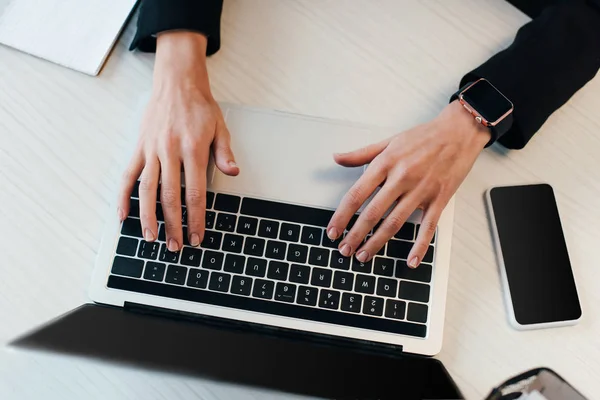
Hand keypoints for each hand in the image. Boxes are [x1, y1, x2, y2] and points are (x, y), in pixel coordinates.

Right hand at [118, 32, 238, 250]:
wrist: (177, 83)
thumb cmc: (200, 107)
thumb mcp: (220, 127)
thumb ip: (225, 153)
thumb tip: (233, 173)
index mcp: (193, 149)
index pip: (195, 192)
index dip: (196, 218)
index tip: (198, 236)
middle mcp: (170, 151)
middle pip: (170, 196)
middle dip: (173, 225)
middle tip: (176, 247)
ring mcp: (152, 150)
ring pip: (146, 190)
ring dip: (148, 217)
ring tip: (151, 238)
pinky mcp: (139, 148)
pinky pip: (128, 175)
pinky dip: (123, 197)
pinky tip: (123, 216)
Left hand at [327, 100, 490, 267]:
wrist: (459, 132)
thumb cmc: (424, 137)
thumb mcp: (389, 141)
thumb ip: (361, 154)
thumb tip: (337, 157)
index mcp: (386, 164)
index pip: (357, 194)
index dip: (342, 215)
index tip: (333, 230)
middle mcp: (401, 178)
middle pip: (373, 213)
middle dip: (355, 235)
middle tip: (345, 249)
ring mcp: (421, 190)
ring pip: (395, 223)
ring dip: (377, 242)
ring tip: (364, 255)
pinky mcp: (439, 199)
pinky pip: (427, 227)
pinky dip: (419, 246)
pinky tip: (410, 261)